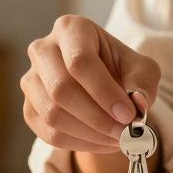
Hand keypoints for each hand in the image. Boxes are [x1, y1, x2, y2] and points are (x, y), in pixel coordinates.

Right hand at [22, 15, 160, 152]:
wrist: (101, 83)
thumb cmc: (120, 69)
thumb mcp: (141, 69)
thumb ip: (143, 83)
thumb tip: (139, 103)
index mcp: (71, 29)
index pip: (79, 60)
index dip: (103, 91)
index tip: (128, 115)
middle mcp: (43, 49)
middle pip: (61, 89)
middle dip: (97, 118)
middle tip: (124, 132)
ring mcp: (31, 80)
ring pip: (52, 115)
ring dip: (90, 134)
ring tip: (117, 138)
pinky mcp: (29, 108)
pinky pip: (49, 134)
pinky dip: (80, 144)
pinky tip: (103, 141)